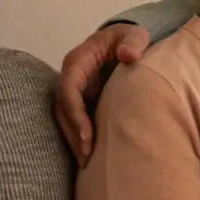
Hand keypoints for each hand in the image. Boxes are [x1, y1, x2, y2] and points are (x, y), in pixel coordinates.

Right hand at [56, 24, 149, 165]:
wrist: (126, 43)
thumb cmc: (129, 39)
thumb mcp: (135, 35)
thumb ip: (134, 42)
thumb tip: (129, 55)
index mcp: (79, 60)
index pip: (69, 89)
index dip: (75, 113)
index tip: (88, 136)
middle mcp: (71, 77)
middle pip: (64, 109)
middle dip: (73, 134)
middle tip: (87, 158)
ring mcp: (75, 91)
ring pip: (66, 119)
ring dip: (75, 141)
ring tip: (88, 164)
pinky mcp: (82, 102)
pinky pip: (75, 122)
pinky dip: (81, 138)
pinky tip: (91, 157)